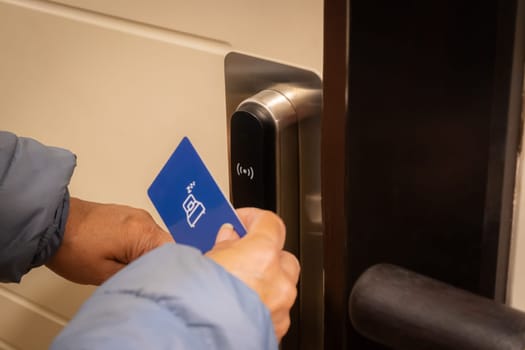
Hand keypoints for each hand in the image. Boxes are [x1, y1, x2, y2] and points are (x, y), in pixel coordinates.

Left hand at [46, 197, 172, 284]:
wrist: (50, 224)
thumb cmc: (73, 249)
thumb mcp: (106, 274)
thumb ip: (137, 275)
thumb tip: (155, 277)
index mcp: (144, 232)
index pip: (175, 253)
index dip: (170, 270)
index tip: (160, 282)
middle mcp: (145, 219)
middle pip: (166, 246)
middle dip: (158, 263)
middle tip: (142, 279)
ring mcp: (135, 214)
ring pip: (154, 240)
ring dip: (147, 255)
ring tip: (129, 269)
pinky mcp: (126, 214)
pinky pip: (143, 233)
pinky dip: (138, 246)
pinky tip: (123, 256)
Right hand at [205, 208, 299, 341]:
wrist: (190, 343)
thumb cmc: (192, 304)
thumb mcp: (200, 261)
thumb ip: (222, 245)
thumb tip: (229, 238)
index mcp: (261, 255)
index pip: (271, 223)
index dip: (254, 218)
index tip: (240, 220)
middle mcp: (278, 281)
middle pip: (282, 256)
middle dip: (263, 254)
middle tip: (237, 255)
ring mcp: (280, 308)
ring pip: (281, 285)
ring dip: (263, 282)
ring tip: (234, 284)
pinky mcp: (276, 330)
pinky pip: (275, 310)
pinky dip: (261, 305)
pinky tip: (237, 307)